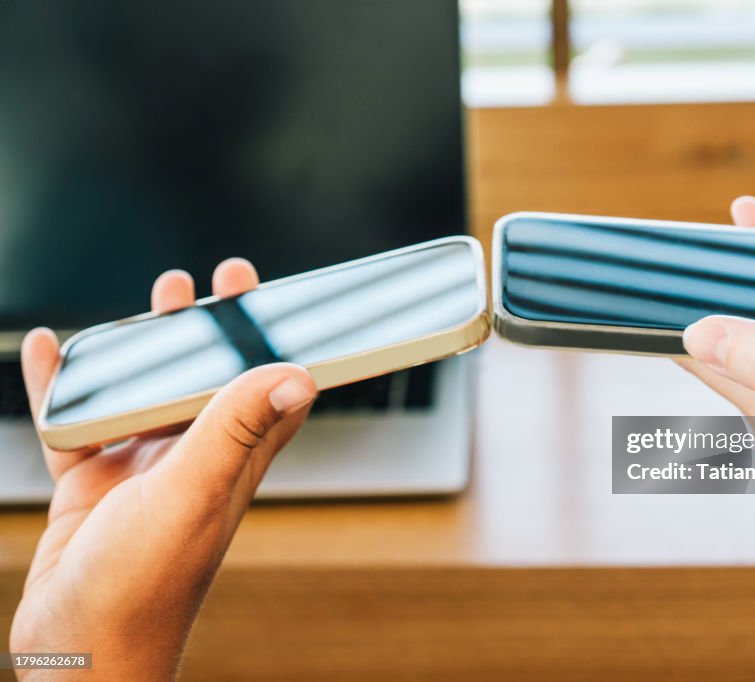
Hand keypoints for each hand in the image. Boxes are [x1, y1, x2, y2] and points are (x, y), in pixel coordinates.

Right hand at [10, 259, 316, 680]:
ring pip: (147, 393)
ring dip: (148, 347)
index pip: (271, 391)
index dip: (280, 343)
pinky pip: (78, 421)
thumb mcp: (192, 494)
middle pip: (210, 380)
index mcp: (231, 462)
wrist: (78, 653)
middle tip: (215, 282)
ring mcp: (142, 472)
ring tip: (156, 299)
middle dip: (214, 329)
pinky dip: (65, 385)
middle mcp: (193, 462)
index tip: (280, 298)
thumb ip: (235, 432)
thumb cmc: (142, 585)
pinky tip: (50, 349)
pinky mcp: (93, 485)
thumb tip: (297, 375)